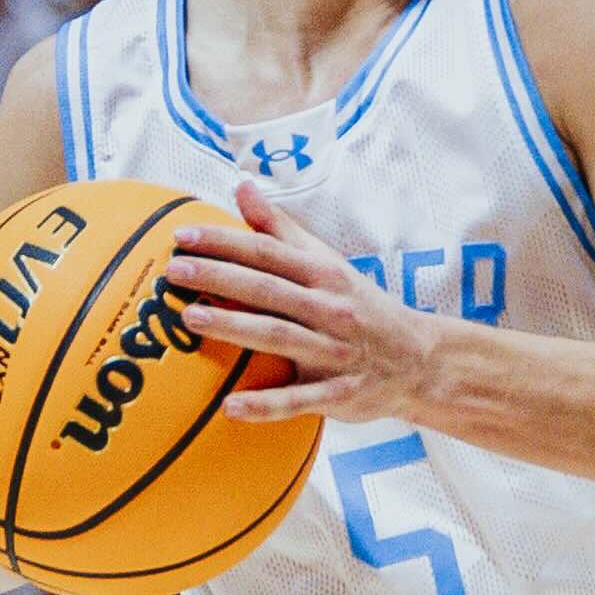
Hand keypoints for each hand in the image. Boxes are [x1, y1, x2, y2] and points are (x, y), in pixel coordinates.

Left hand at [165, 183, 429, 422]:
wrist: (419, 360)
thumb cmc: (358, 306)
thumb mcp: (326, 264)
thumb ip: (281, 230)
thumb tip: (241, 186)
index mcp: (323, 275)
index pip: (268, 252)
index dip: (225, 241)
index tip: (182, 235)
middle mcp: (330, 309)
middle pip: (268, 290)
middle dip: (220, 278)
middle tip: (174, 270)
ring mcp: (335, 353)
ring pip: (280, 337)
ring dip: (235, 328)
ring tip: (191, 318)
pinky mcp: (339, 394)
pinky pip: (299, 401)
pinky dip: (266, 406)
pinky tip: (229, 408)